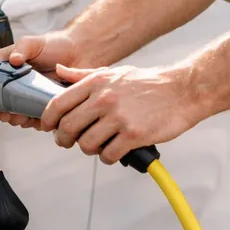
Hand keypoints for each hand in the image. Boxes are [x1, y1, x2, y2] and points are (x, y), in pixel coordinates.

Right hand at [0, 29, 91, 130]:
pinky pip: (38, 120)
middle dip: (4, 113)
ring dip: (18, 119)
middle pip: (4, 106)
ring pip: (19, 115)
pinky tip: (37, 118)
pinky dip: (35, 122)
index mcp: (11, 72)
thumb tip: (14, 59)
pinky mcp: (46, 106)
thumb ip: (22, 48)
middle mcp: (19, 86)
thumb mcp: (34, 42)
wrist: (80, 52)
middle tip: (7, 113)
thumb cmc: (56, 45)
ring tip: (20, 117)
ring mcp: (32, 97)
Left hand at [40, 63, 201, 164]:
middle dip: (64, 139)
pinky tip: (115, 150)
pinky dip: (108, 157)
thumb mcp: (114, 73)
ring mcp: (119, 118)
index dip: (48, 119)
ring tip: (97, 144)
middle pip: (68, 127)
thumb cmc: (149, 83)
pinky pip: (108, 155)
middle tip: (69, 141)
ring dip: (88, 149)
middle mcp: (104, 99)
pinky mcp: (133, 135)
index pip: (58, 103)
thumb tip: (59, 73)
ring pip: (86, 144)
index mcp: (96, 83)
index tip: (48, 127)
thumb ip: (83, 76)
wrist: (182, 90)